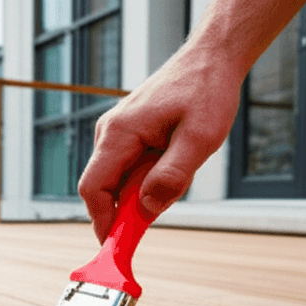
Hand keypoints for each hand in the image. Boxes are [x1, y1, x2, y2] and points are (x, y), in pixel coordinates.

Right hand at [78, 45, 242, 242]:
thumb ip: (171, 176)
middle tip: (163, 208)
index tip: (118, 247)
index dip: (102, 222)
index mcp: (118, 133)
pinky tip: (177, 160)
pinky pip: (130, 168)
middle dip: (128, 209)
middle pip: (103, 188)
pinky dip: (149, 177)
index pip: (93, 189)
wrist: (212, 57)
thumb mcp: (199, 139)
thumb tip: (146, 209)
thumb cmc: (206, 90)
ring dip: (144, 191)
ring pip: (119, 180)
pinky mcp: (129, 133)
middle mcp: (110, 132)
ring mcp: (118, 132)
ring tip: (182, 167)